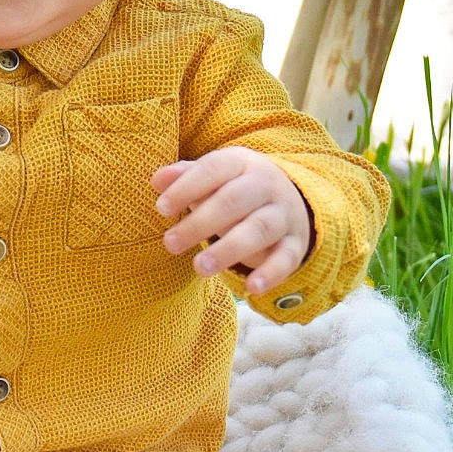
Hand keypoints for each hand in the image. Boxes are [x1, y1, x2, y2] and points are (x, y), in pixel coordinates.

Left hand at [152, 147, 312, 295]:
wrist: (292, 199)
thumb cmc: (236, 189)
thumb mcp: (214, 176)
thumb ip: (185, 177)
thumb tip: (157, 180)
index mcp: (240, 163)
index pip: (213, 169)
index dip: (186, 187)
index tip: (161, 208)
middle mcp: (265, 185)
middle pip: (234, 200)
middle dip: (201, 222)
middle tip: (170, 244)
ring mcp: (283, 214)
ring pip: (259, 229)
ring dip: (229, 249)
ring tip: (199, 268)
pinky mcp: (295, 243)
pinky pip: (286, 258)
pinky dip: (271, 273)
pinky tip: (252, 288)